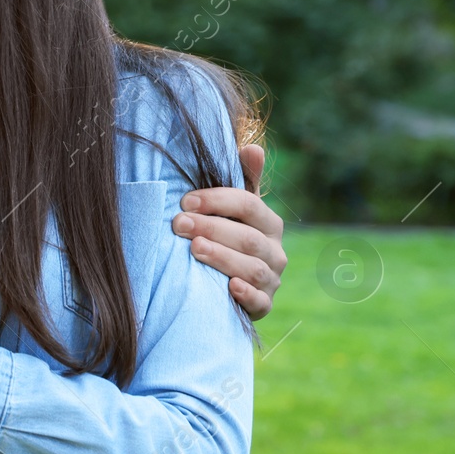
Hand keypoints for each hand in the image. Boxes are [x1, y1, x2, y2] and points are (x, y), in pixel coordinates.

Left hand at [173, 144, 285, 319]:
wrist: (225, 284)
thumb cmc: (226, 235)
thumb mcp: (232, 209)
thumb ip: (243, 180)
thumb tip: (253, 147)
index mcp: (268, 223)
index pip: (249, 205)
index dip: (218, 200)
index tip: (185, 200)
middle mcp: (275, 251)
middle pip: (247, 237)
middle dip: (212, 228)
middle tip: (179, 223)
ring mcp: (272, 280)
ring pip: (252, 268)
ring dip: (223, 257)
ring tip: (194, 249)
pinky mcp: (264, 306)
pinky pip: (260, 302)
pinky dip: (246, 294)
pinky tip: (229, 286)